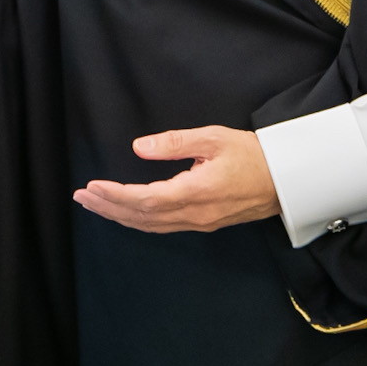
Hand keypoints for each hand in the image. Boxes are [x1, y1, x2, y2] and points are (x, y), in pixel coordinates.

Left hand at [73, 126, 279, 232]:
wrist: (286, 180)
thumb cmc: (252, 155)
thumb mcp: (213, 138)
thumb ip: (175, 142)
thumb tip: (140, 147)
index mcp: (197, 192)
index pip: (147, 200)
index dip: (116, 196)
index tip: (92, 187)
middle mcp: (196, 214)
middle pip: (143, 217)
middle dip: (108, 207)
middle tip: (80, 197)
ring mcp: (200, 222)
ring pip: (151, 225)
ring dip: (120, 216)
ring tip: (94, 204)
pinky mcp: (204, 223)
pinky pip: (163, 227)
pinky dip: (138, 220)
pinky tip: (125, 213)